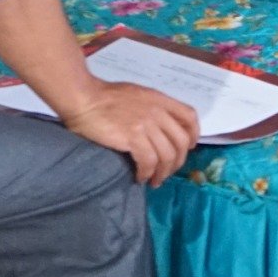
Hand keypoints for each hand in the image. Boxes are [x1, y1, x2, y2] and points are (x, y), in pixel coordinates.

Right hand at [56, 80, 199, 185]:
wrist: (84, 98)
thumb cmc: (104, 97)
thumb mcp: (137, 95)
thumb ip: (152, 107)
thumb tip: (159, 127)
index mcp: (160, 99)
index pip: (189, 116)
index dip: (193, 134)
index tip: (188, 148)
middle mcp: (157, 111)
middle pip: (181, 141)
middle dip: (177, 162)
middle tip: (167, 173)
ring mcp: (146, 124)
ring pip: (167, 155)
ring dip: (162, 173)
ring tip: (154, 181)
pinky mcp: (133, 137)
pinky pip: (149, 161)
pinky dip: (146, 173)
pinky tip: (140, 177)